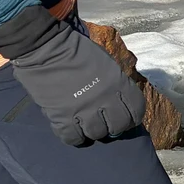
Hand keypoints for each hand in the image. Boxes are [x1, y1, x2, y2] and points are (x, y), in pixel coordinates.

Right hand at [0, 7, 146, 147]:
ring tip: (85, 124)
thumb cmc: (78, 52)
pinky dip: (73, 136)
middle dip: (113, 127)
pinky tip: (70, 129)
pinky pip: (72, 138)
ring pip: (96, 134)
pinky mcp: (61, 116)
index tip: (123, 117)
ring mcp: (83, 109)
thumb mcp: (108, 64)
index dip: (131, 117)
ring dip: (92, 131)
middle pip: (118, 126)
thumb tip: (119, 102)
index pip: (136, 111)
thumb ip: (116, 84)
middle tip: (104, 122)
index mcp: (119, 83)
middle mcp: (105, 99)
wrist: (46, 46)